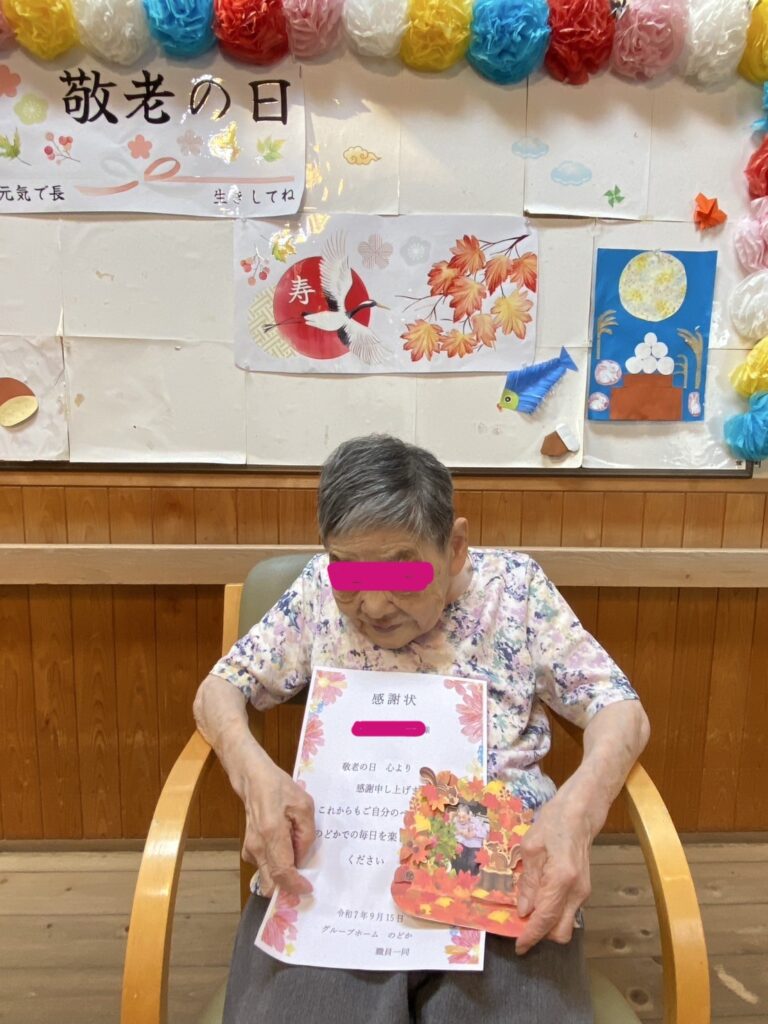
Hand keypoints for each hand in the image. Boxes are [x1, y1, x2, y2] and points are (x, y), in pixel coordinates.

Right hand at [241, 762, 315, 896]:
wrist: (253, 779)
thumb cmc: (280, 789)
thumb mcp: (304, 806)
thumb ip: (306, 835)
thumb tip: (302, 859)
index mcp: (272, 833)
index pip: (282, 871)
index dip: (295, 885)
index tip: (308, 888)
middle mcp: (257, 846)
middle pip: (270, 883)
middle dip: (287, 889)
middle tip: (303, 882)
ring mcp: (249, 849)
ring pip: (266, 877)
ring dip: (281, 878)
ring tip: (297, 862)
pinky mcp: (248, 849)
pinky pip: (263, 867)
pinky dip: (275, 868)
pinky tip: (285, 852)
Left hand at [514, 800, 591, 955]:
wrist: (580, 812)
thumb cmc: (553, 823)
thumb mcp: (531, 848)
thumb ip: (528, 882)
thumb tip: (523, 910)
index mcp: (562, 880)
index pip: (545, 919)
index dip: (530, 936)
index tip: (518, 946)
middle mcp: (577, 892)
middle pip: (561, 932)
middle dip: (541, 935)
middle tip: (520, 927)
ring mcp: (584, 891)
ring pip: (566, 923)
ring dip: (547, 924)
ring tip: (526, 911)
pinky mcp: (583, 888)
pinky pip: (568, 911)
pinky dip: (553, 913)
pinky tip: (539, 899)